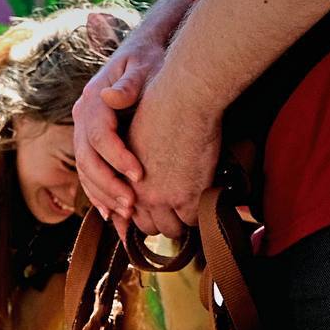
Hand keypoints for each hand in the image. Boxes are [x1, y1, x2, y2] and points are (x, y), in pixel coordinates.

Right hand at [73, 37, 165, 225]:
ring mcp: (82, 132)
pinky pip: (88, 174)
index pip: (99, 136)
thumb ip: (130, 83)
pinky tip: (112, 213)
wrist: (141, 55)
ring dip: (103, 195)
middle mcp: (81, 118)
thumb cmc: (148, 60)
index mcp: (93, 101)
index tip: (140, 174)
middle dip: (108, 185)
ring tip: (125, 214)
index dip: (117, 158)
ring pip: (85, 171)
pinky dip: (98, 195)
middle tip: (131, 204)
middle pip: (87, 159)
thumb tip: (111, 97)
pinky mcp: (90, 144)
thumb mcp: (144, 65)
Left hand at [126, 74, 220, 239]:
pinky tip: (208, 204)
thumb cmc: (160, 108)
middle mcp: (137, 193)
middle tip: (177, 213)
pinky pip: (193, 222)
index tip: (157, 212)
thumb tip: (139, 173)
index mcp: (121, 180)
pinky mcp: (187, 196)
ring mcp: (161, 198)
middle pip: (148, 227)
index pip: (128, 214)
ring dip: (181, 223)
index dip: (143, 215)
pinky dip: (201, 217)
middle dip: (162, 222)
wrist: (181, 99)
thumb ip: (132, 159)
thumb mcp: (134, 136)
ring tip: (193, 211)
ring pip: (170, 230)